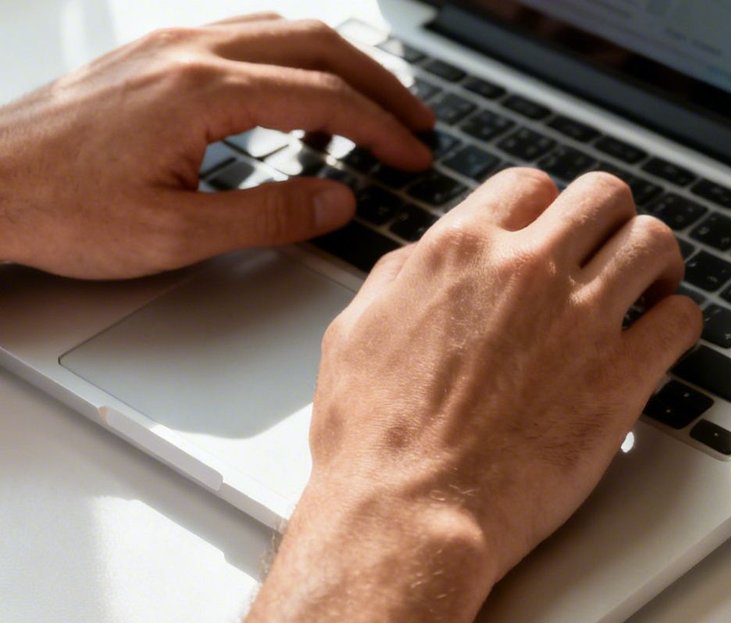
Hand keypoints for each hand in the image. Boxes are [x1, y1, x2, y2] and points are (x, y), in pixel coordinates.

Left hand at [0, 14, 432, 278]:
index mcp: (202, 93)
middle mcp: (188, 52)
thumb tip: (337, 199)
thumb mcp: (177, 234)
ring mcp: (168, 44)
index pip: (323, 98)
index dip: (382, 129)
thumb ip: (270, 217)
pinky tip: (300, 89)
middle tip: (417, 123)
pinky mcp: (151, 53)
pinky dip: (293, 56)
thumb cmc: (61, 210)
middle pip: (316, 45)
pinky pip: (245, 34)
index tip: (415, 156)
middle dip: (379, 85)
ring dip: (340, 64)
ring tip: (373, 105)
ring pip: (282, 29)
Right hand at [232, 169, 701, 622]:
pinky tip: (664, 337)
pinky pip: (681, 320)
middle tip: (612, 253)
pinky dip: (679, 321)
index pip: (529, 187)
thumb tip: (429, 264)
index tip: (556, 236)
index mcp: (460, 251)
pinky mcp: (622, 377)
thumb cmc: (375, 441)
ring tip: (652, 288)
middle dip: (610, 221)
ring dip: (657, 260)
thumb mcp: (358, 331)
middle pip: (602, 197)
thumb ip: (405, 281)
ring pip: (653, 242)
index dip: (547, 210)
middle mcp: (527, 271)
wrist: (411, 512)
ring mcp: (581, 320)